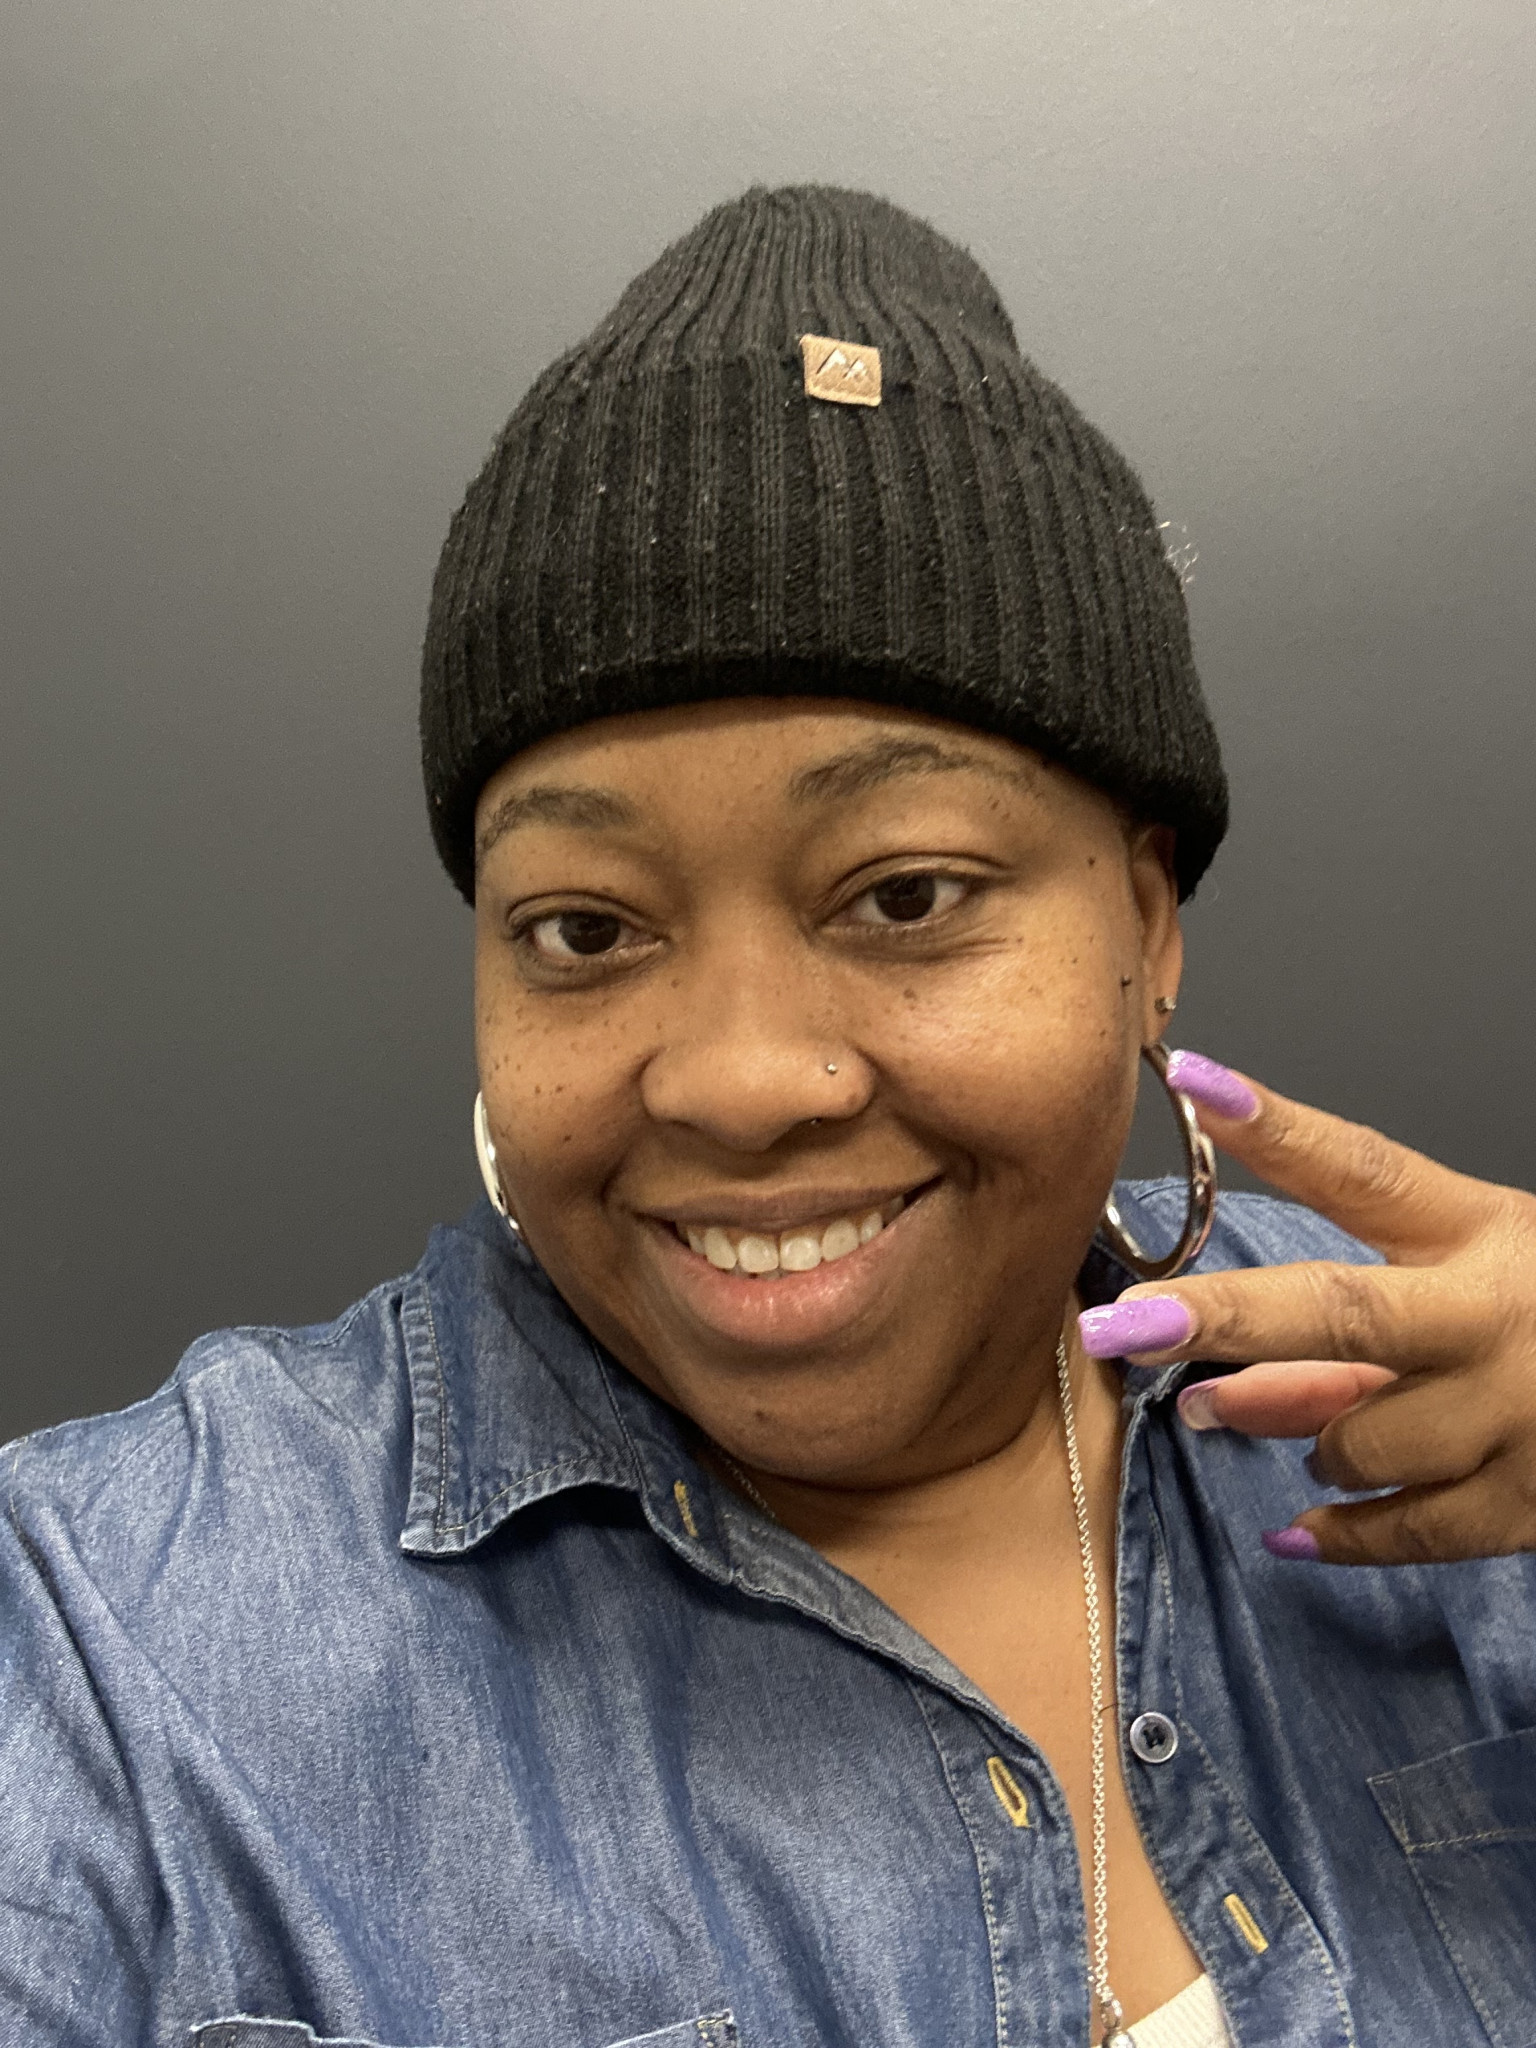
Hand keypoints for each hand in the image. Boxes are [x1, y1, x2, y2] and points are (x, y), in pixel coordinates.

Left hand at [1079, 1053, 1535, 1565]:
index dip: (1277, 1127)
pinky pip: (1407, 1531)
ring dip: (1316, 1443)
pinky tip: (1297, 1532)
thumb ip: (1339, 1337)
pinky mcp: (1534, 1503)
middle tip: (1123, 1327)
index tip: (1193, 1079)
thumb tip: (1214, 1392)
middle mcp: (1497, 1317)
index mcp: (1483, 1234)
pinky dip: (1342, 1535)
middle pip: (1341, 1311)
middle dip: (1224, 1319)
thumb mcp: (1466, 1289)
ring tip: (1322, 1433)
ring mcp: (1521, 1415)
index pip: (1365, 1171)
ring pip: (1361, 1441)